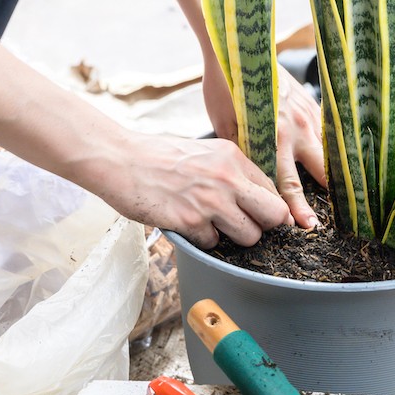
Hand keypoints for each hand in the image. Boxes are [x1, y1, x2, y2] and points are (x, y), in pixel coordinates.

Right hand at [86, 133, 291, 249]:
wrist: (120, 160)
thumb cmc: (157, 155)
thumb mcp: (202, 151)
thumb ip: (228, 170)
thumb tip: (251, 196)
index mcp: (231, 157)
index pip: (273, 190)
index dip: (269, 208)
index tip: (261, 217)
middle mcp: (227, 178)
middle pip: (274, 215)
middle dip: (263, 225)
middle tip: (245, 226)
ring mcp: (211, 201)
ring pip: (249, 236)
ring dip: (233, 237)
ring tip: (212, 225)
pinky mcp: (191, 221)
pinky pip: (213, 243)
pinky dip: (202, 240)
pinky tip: (186, 224)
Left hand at [202, 56, 325, 229]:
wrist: (239, 49)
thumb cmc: (225, 89)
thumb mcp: (226, 127)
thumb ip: (244, 153)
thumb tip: (249, 177)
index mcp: (273, 141)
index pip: (289, 185)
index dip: (298, 209)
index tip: (308, 226)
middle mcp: (296, 131)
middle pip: (322, 173)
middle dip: (330, 195)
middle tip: (336, 213)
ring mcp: (308, 114)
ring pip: (330, 151)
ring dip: (333, 169)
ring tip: (342, 188)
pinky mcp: (312, 101)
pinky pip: (327, 129)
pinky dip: (329, 144)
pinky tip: (331, 154)